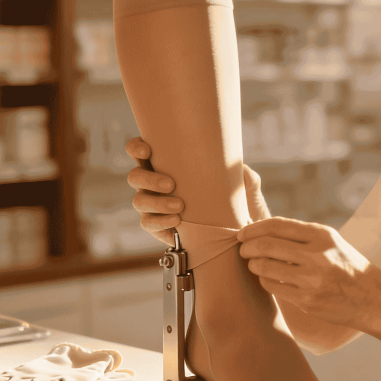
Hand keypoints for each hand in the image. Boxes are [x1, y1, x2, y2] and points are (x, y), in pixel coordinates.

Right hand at [126, 137, 271, 247]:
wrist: (236, 232)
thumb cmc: (235, 201)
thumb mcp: (243, 188)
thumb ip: (244, 176)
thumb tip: (240, 168)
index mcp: (168, 165)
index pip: (141, 152)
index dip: (137, 148)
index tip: (147, 150)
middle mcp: (154, 184)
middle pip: (135, 176)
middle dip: (148, 179)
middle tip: (171, 184)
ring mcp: (153, 206)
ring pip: (139, 201)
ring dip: (157, 202)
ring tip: (179, 206)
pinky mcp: (157, 226)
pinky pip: (148, 223)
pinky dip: (161, 222)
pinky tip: (177, 222)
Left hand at [236, 217, 380, 329]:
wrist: (372, 298)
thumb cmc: (347, 265)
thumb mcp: (331, 241)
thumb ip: (301, 235)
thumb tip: (262, 228)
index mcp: (322, 235)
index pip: (277, 225)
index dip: (254, 228)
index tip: (243, 233)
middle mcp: (317, 254)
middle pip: (266, 245)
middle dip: (247, 246)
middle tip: (243, 249)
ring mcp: (312, 279)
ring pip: (265, 267)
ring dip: (253, 264)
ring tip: (254, 263)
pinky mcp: (307, 300)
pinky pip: (272, 287)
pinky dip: (264, 280)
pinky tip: (267, 278)